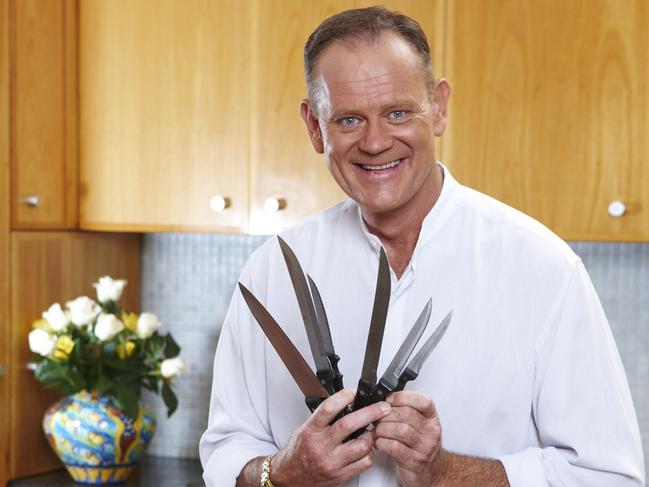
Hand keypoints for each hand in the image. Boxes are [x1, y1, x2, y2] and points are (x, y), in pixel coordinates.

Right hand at [271, 388, 391, 485]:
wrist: (289, 478)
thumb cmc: (298, 452)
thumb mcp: (305, 429)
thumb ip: (324, 418)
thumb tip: (347, 403)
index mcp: (311, 431)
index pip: (329, 408)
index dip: (345, 397)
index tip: (355, 392)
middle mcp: (321, 446)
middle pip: (349, 425)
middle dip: (370, 413)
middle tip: (382, 407)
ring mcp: (332, 462)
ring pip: (361, 445)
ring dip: (371, 435)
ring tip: (372, 430)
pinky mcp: (340, 476)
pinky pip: (364, 463)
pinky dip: (369, 453)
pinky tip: (365, 448)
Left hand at [373, 391, 443, 486]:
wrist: (430, 471)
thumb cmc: (420, 445)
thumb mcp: (419, 424)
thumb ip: (405, 410)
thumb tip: (383, 399)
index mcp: (432, 418)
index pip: (423, 401)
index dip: (402, 397)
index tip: (387, 399)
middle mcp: (431, 431)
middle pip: (407, 414)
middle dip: (386, 414)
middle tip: (376, 416)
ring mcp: (424, 447)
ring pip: (400, 430)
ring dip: (382, 428)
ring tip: (376, 430)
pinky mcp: (414, 461)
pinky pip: (394, 447)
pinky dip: (382, 442)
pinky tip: (378, 442)